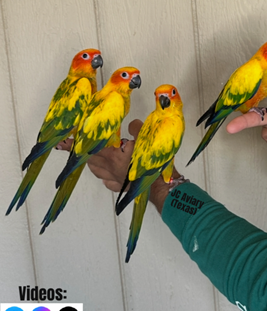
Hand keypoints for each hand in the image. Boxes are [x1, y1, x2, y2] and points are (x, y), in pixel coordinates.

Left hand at [55, 119, 180, 213]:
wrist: (159, 187)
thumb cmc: (151, 163)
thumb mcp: (147, 139)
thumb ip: (136, 128)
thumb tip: (131, 123)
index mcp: (113, 155)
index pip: (91, 146)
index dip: (77, 143)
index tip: (63, 141)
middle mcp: (110, 168)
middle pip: (91, 159)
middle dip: (83, 153)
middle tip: (76, 147)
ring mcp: (115, 179)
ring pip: (97, 171)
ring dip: (92, 163)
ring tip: (91, 158)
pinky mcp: (122, 187)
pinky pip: (108, 182)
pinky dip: (105, 177)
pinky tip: (107, 175)